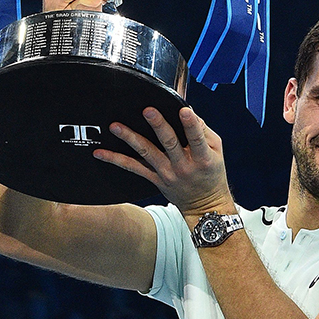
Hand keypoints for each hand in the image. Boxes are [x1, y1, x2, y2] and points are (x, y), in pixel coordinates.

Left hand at [93, 107, 233, 216]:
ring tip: (116, 127)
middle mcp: (183, 166)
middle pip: (169, 143)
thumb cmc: (212, 174)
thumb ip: (203, 131)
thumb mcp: (217, 151)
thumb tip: (189, 111)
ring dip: (130, 138)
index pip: (197, 139)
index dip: (191, 125)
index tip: (184, 111)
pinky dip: (116, 160)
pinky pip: (133, 169)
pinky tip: (101, 153)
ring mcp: (167, 174)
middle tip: (147, 111)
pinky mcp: (155, 180)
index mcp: (202, 158)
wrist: (205, 207)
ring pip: (147, 154)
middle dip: (158, 126)